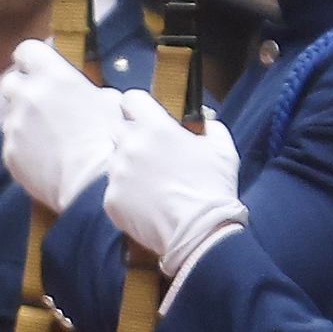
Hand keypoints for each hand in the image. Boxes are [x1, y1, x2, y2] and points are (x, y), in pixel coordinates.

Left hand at [0, 41, 122, 214]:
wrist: (92, 182)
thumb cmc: (110, 139)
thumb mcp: (110, 103)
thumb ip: (88, 91)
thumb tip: (92, 96)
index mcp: (53, 76)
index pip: (27, 50)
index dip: (32, 59)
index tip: (38, 68)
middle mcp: (27, 96)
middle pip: (12, 82)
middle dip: (24, 90)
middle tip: (44, 105)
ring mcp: (14, 125)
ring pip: (12, 116)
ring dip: (25, 122)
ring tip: (51, 139)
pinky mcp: (9, 152)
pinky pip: (12, 144)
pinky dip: (24, 148)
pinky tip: (46, 158)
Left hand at [102, 90, 245, 276]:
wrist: (200, 232)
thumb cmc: (214, 188)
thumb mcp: (222, 149)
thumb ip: (210, 127)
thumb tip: (205, 120)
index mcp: (156, 127)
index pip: (131, 99)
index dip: (137, 107)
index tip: (144, 116)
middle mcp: (130, 146)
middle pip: (119, 129)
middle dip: (132, 137)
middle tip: (151, 155)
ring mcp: (117, 173)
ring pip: (114, 160)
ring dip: (127, 166)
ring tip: (150, 183)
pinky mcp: (110, 199)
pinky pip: (113, 188)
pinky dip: (125, 193)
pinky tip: (145, 202)